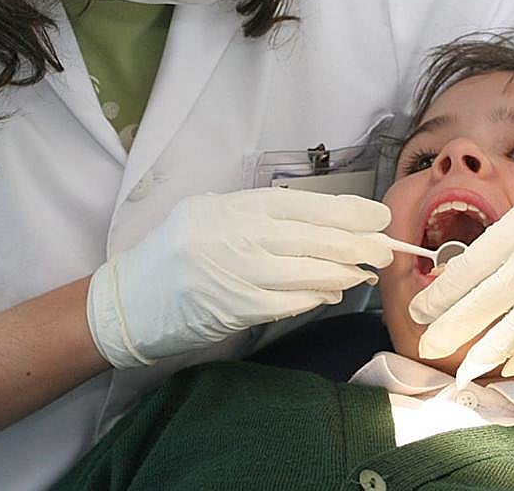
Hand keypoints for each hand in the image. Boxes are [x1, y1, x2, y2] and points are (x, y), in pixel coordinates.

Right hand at [87, 187, 392, 367]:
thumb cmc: (172, 255)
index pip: (300, 204)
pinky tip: (333, 292)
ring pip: (305, 270)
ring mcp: (234, 272)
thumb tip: (320, 227)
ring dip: (342, 271)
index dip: (344, 210)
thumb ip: (256, 218)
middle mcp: (233, 235)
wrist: (127, 302)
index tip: (375, 215)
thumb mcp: (209, 218)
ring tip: (365, 270)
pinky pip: (287, 302)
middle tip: (385, 247)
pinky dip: (314, 296)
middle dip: (355, 242)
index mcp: (230, 208)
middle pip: (310, 236)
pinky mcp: (233, 308)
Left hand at [408, 101, 513, 384]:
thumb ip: (513, 234)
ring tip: (464, 369)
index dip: (440, 295)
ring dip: (487, 352)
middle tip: (427, 348)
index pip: (468, 268)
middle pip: (485, 303)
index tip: (418, 311)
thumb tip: (479, 268)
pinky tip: (512, 365)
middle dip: (452, 330)